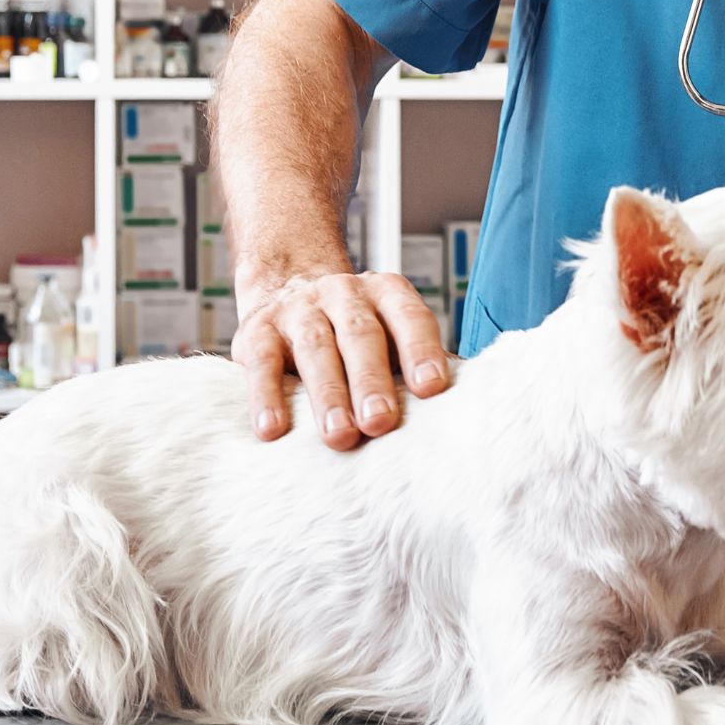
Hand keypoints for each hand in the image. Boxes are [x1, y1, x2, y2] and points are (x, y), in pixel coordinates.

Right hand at [232, 271, 450, 449]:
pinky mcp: (257, 329)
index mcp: (386, 293)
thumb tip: (467, 407)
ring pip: (315, 348)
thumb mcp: (389, 333)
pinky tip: (272, 430)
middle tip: (381, 423)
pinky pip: (260, 362)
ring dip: (328, 395)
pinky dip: (266, 395)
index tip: (432, 388)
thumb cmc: (357, 330)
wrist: (288, 287)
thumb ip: (418, 362)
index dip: (421, 349)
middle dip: (372, 380)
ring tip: (340, 437)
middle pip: (361, 335)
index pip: (409, 317)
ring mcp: (299, 308)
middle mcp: (344, 293)